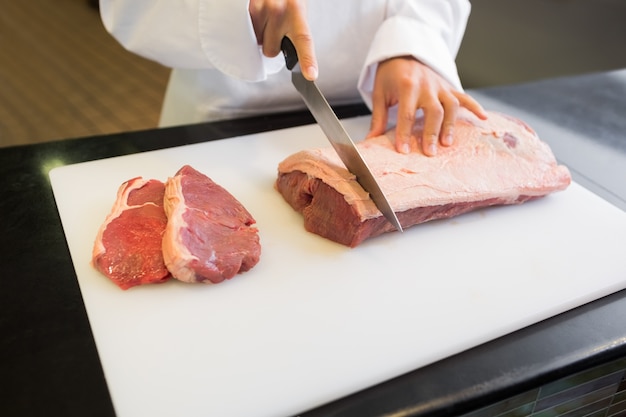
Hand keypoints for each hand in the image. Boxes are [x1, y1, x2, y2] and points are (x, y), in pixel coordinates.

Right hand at [248, 0, 317, 79]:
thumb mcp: (296, 9)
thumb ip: (294, 31)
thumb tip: (293, 56)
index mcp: (297, 11)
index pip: (304, 40)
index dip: (307, 59)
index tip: (311, 75)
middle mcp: (279, 10)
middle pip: (271, 50)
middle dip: (271, 44)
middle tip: (273, 27)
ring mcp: (261, 9)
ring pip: (257, 43)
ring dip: (259, 33)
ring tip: (264, 17)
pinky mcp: (246, 8)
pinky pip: (246, 33)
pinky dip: (249, 27)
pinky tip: (256, 15)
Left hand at [366, 57, 486, 155]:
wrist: (403, 51)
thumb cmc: (390, 75)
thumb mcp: (380, 93)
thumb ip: (378, 117)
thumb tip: (372, 140)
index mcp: (407, 86)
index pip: (406, 114)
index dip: (404, 133)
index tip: (403, 150)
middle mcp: (427, 85)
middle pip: (433, 111)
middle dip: (431, 133)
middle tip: (429, 152)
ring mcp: (440, 85)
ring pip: (451, 105)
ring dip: (451, 125)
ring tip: (447, 143)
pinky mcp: (448, 86)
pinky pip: (464, 96)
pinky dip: (475, 106)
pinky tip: (483, 118)